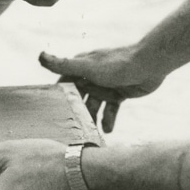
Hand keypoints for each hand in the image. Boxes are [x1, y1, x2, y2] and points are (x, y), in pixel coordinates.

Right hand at [39, 45, 165, 132]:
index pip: (64, 82)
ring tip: (89, 134)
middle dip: (75, 112)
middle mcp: (92, 75)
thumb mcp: (87, 67)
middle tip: (70, 130)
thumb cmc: (117, 63)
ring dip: (92, 119)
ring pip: (94, 105)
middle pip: (79, 97)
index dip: (58, 96)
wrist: (150, 64)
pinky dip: (108, 119)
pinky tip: (107, 130)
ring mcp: (106, 85)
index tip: (50, 112)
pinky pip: (110, 109)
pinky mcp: (119, 93)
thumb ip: (63, 64)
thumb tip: (39, 56)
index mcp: (81, 67)